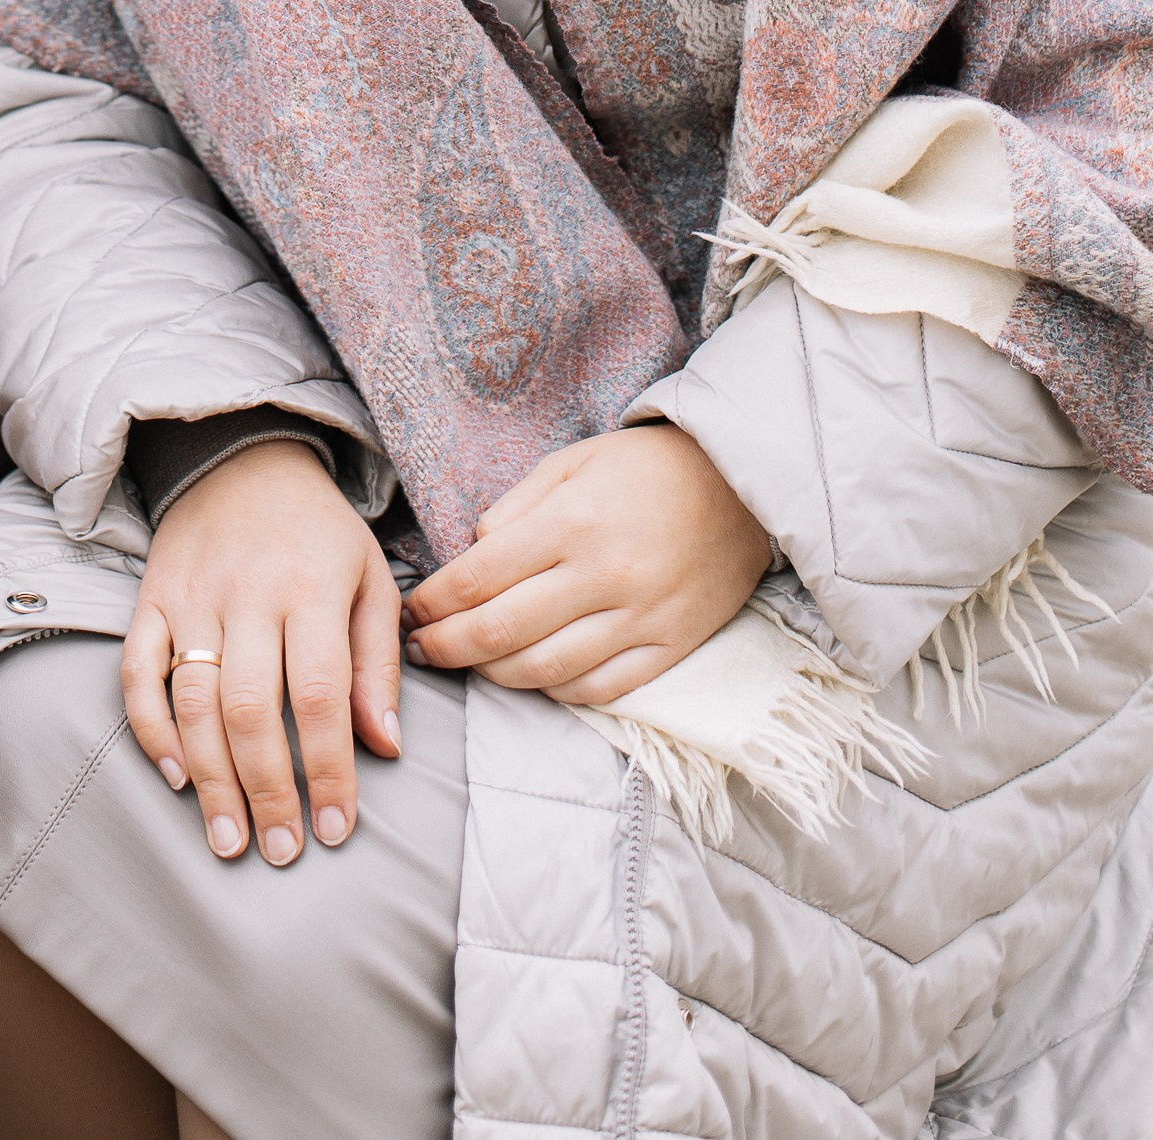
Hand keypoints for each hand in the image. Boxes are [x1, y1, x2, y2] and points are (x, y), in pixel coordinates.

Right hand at [121, 441, 403, 866]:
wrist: (242, 456)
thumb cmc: (319, 532)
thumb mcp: (369, 579)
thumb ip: (376, 663)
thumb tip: (383, 747)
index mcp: (311, 586)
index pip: (319, 693)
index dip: (327, 769)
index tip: (336, 829)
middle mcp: (247, 592)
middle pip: (250, 707)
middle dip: (266, 789)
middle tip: (279, 852)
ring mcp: (192, 596)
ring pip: (193, 700)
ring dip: (210, 778)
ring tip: (230, 839)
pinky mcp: (151, 599)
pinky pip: (138, 671)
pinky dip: (150, 728)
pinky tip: (176, 776)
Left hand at [404, 422, 768, 705]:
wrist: (741, 486)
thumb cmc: (646, 467)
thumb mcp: (572, 461)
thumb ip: (517, 508)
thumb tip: (474, 553)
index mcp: (572, 523)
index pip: (480, 578)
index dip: (434, 603)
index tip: (411, 611)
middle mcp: (603, 576)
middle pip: (502, 631)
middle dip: (447, 647)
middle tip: (419, 649)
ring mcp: (639, 618)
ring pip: (545, 670)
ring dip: (493, 676)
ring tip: (467, 666)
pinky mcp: (669, 648)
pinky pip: (600, 690)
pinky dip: (556, 692)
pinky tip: (532, 679)